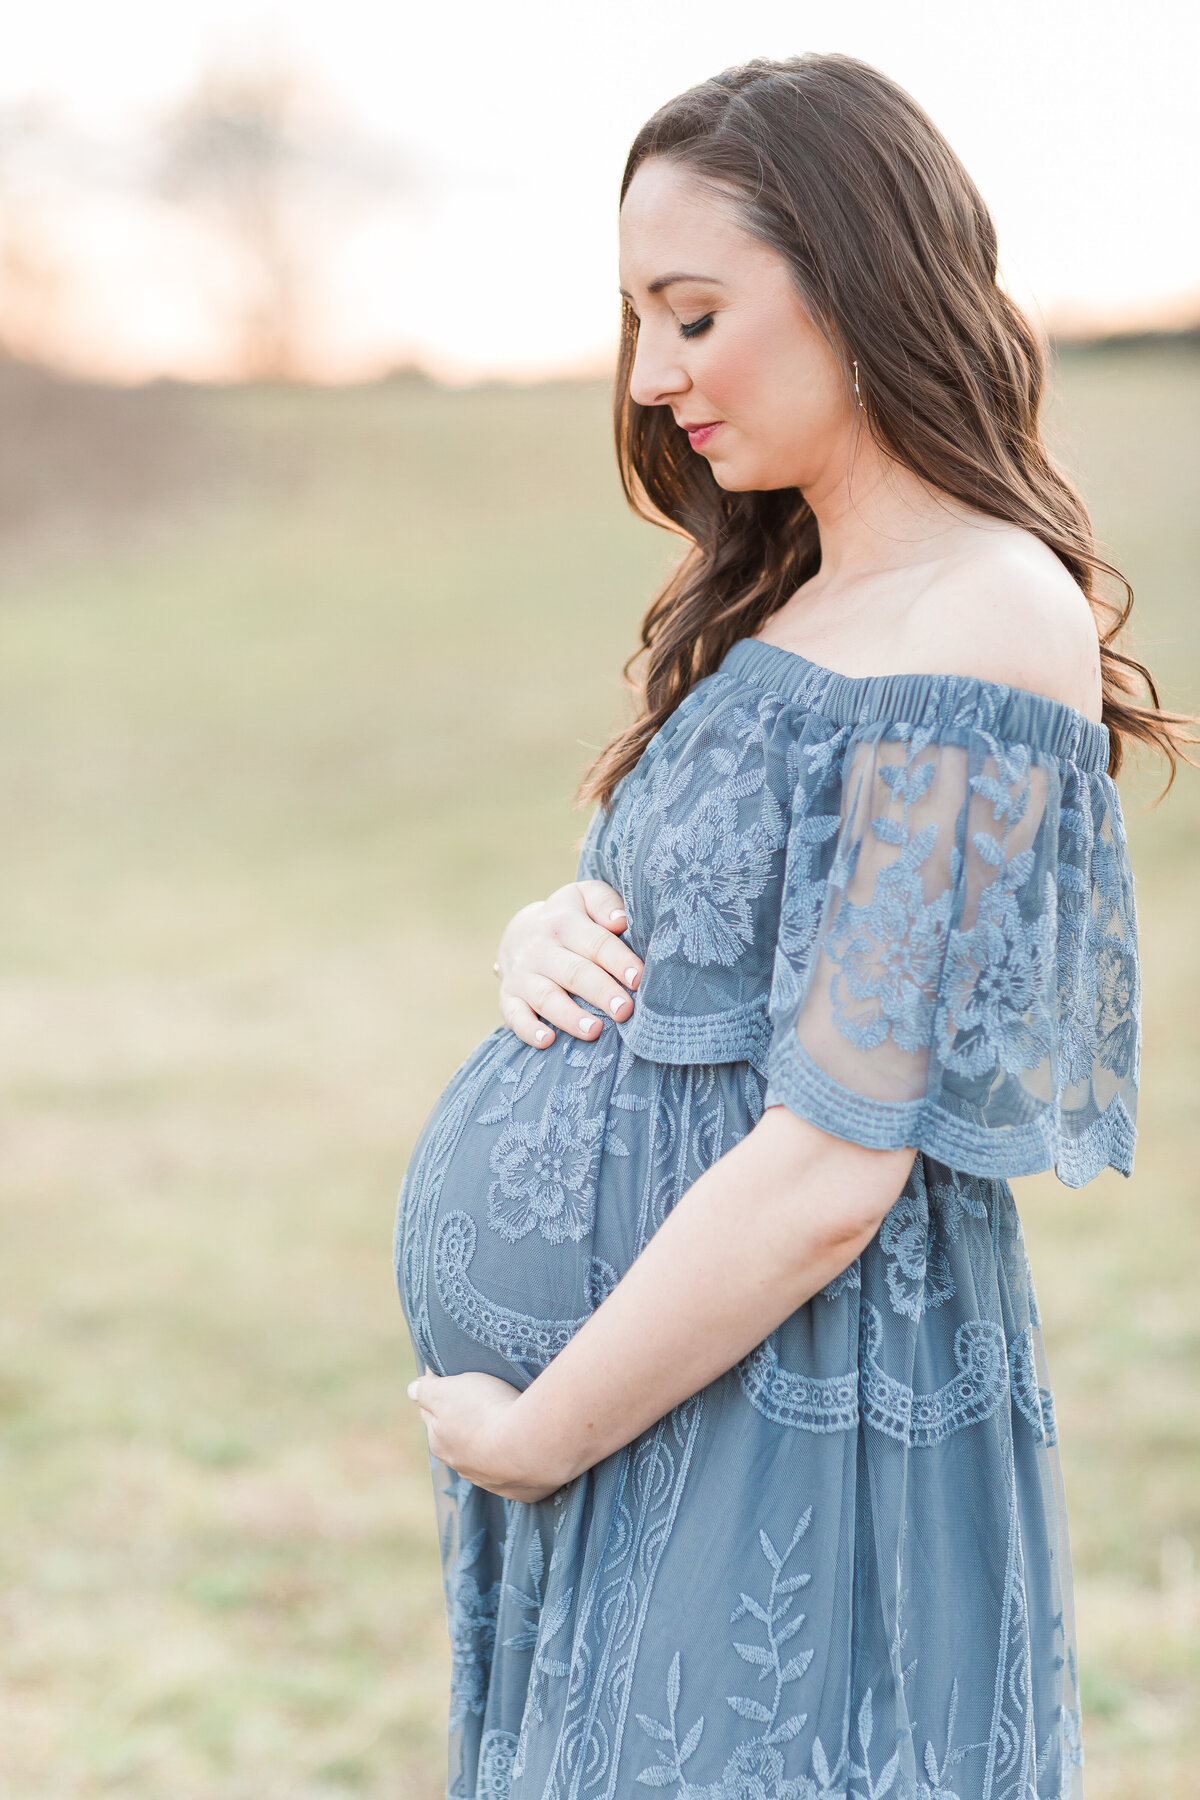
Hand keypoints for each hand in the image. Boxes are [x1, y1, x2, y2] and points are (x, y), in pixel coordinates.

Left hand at [407, 1369, 570, 1501]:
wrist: (528, 1444)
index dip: (439, 1396)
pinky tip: (522, 1450)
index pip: (431, 1414)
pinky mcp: (519, 1490)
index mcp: (439, 1441)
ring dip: (488, 1445)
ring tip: (503, 1426)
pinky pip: (512, 1475)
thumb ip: (426, 1391)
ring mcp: (490, 1481)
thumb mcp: (448, 1390)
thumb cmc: (485, 1411)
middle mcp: (461, 1465)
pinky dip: (513, 1463)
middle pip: (456, 1439)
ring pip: (483, 1459)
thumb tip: (412, 1390)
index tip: (450, 1381)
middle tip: (478, 1402)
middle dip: (461, 1424)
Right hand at [495, 880, 643, 1048]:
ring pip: (546, 997)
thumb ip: (605, 903)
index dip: (618, 960)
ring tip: (595, 1031)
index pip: (595, 942)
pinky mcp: (508, 997)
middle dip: (600, 992)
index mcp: (563, 922)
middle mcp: (539, 949)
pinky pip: (514, 1015)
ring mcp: (521, 975)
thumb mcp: (585, 897)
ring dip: (570, 1016)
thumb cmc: (568, 918)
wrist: (518, 931)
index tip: (638, 978)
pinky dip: (528, 1030)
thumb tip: (621, 921)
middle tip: (625, 1010)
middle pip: (574, 972)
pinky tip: (548, 1041)